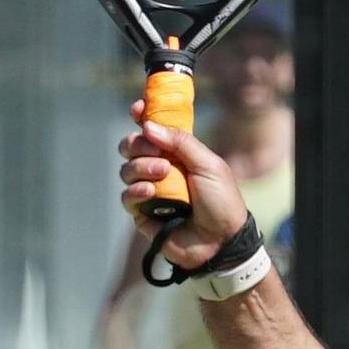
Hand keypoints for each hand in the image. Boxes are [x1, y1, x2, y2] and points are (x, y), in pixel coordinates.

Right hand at [118, 101, 248, 270]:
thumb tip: (147, 125)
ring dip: (141, 167)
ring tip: (163, 174)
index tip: (137, 109)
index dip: (142, 116)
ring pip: (126, 169)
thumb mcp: (208, 164)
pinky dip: (136, 190)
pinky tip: (150, 192)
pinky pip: (127, 195)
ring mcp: (151, 190)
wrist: (221, 240)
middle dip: (139, 144)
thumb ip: (181, 141)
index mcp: (178, 153)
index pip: (153, 129)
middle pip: (132, 146)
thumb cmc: (221, 201)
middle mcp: (161, 168)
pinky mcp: (143, 213)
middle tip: (156, 150)